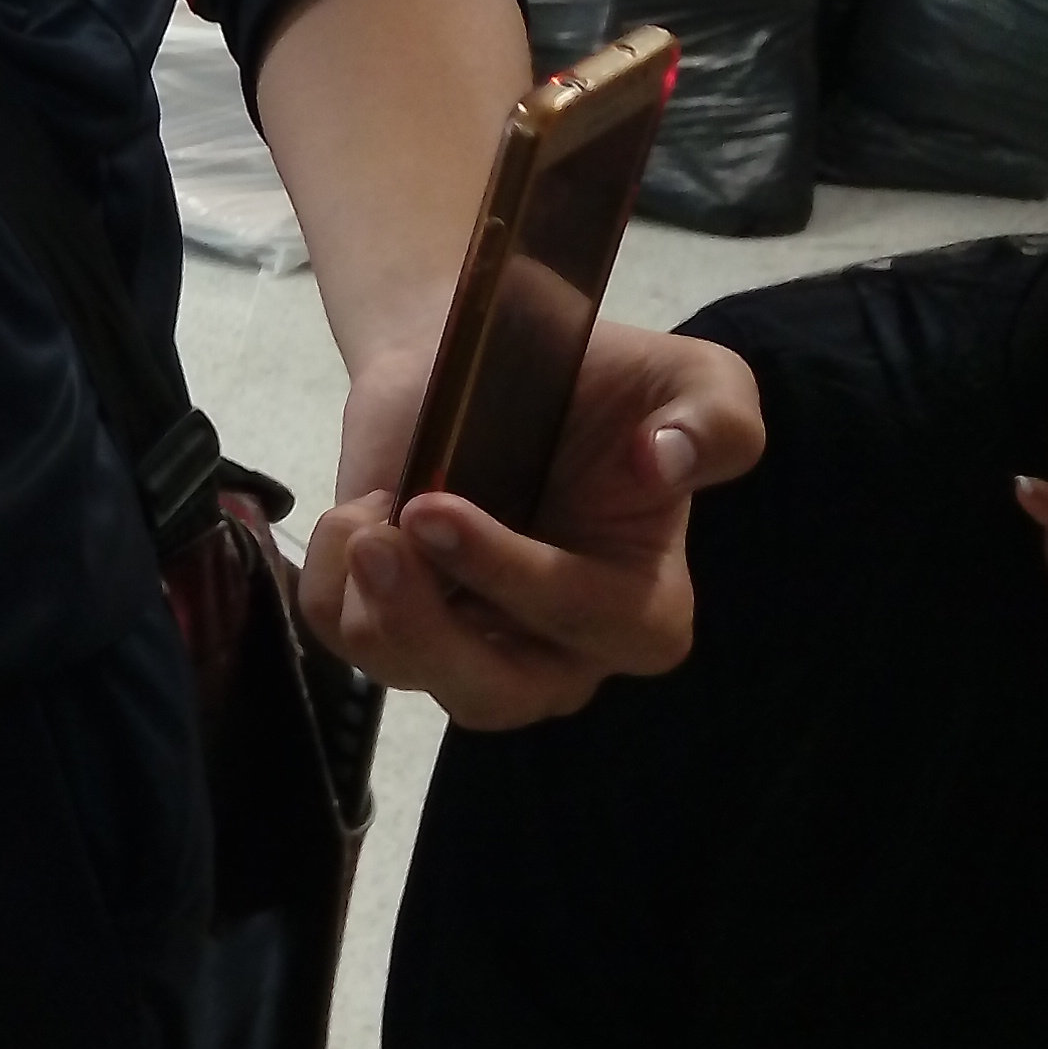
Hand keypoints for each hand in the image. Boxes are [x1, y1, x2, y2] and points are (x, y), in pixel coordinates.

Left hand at [299, 316, 765, 728]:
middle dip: (430, 628)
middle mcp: (556, 650)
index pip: (600, 631)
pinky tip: (354, 517)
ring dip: (370, 601)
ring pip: (409, 675)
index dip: (523, 581)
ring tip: (360, 520)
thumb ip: (716, 420)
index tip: (441, 511)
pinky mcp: (392, 623)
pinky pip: (346, 639)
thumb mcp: (690, 380)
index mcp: (641, 604)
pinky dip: (330, 579)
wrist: (475, 352)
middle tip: (382, 540)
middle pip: (497, 696)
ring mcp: (468, 645)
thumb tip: (665, 463)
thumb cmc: (591, 379)